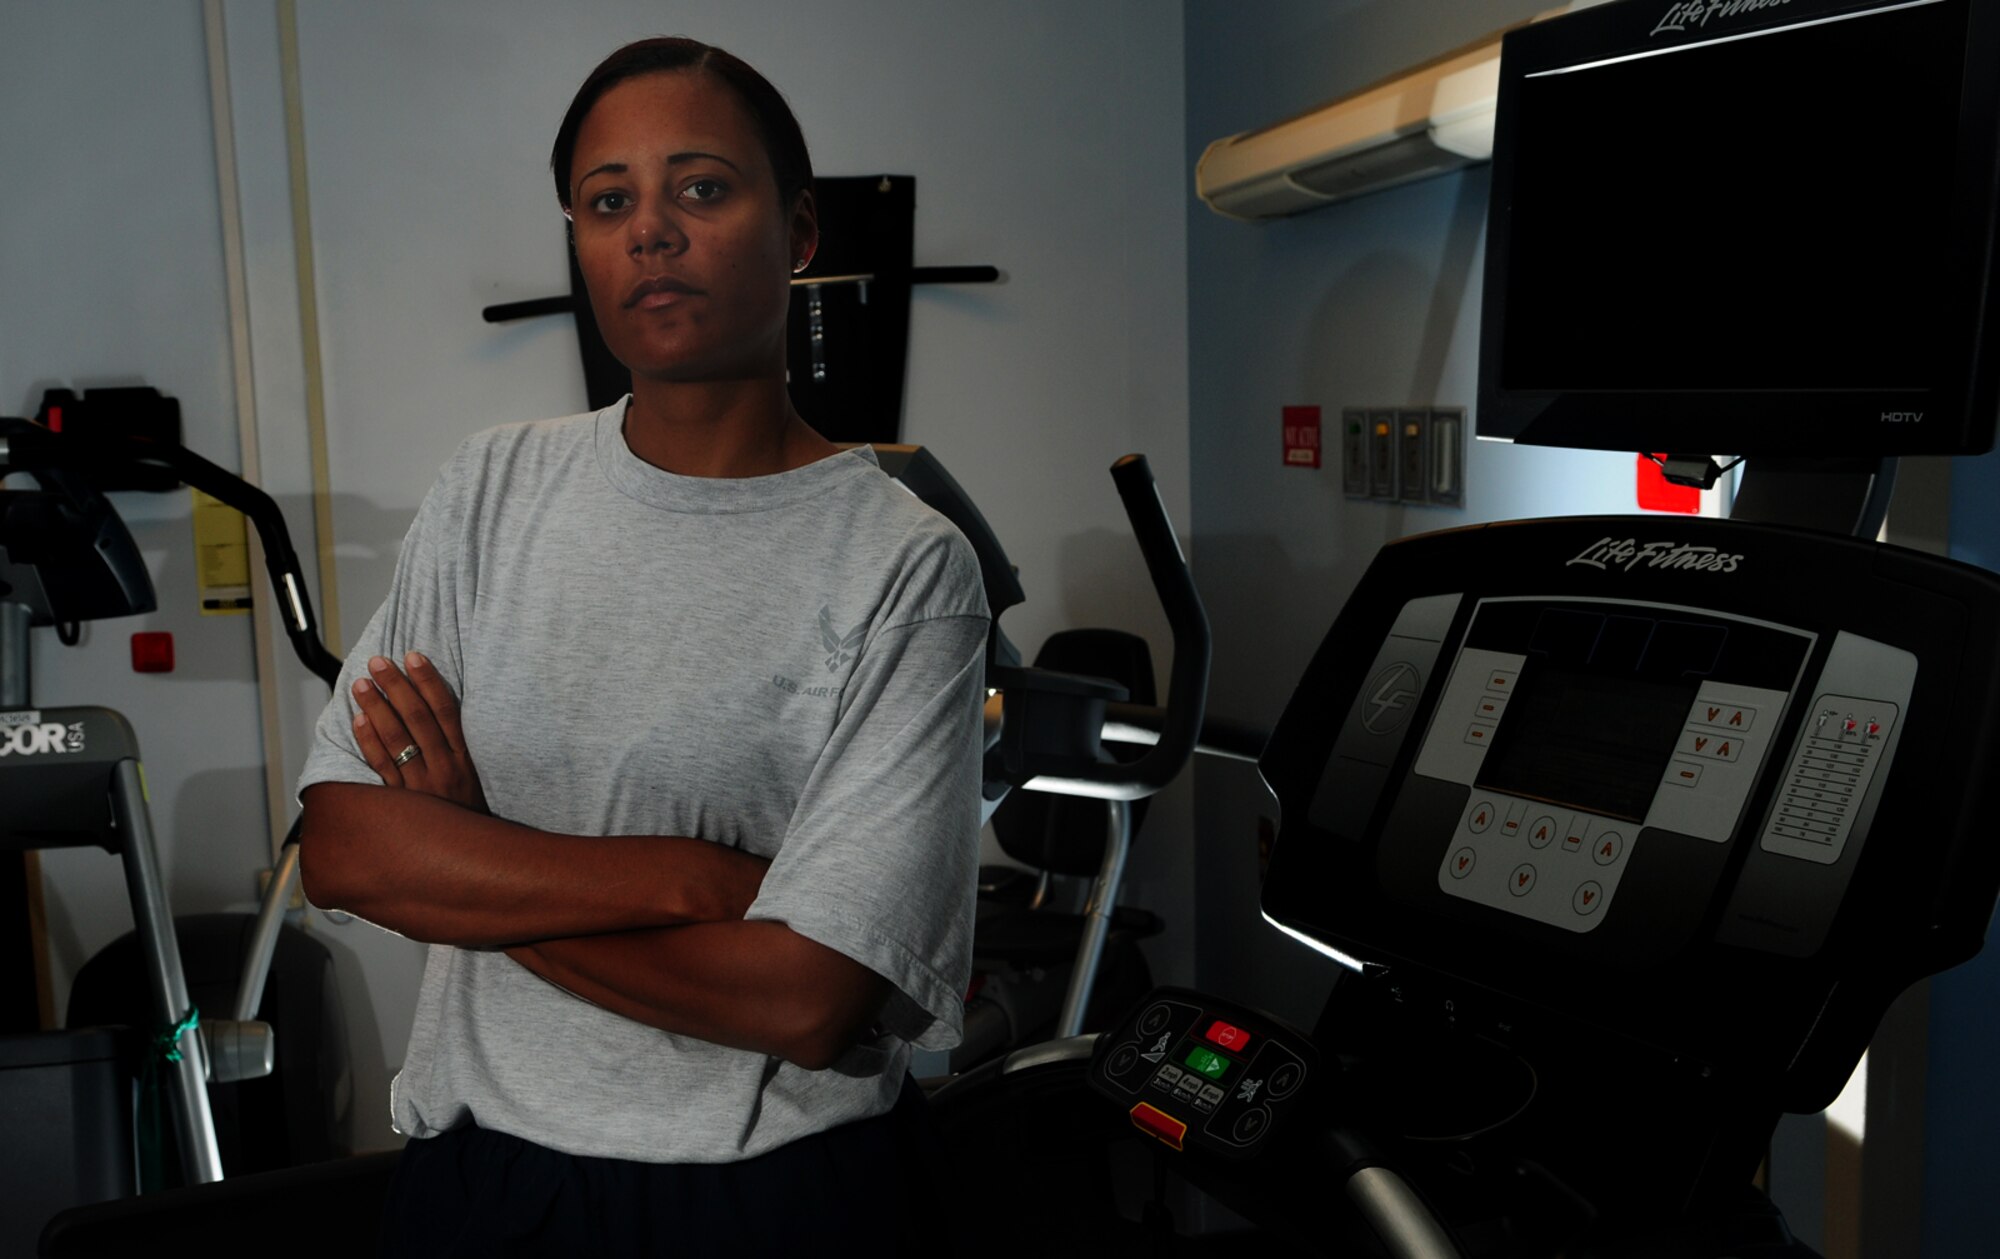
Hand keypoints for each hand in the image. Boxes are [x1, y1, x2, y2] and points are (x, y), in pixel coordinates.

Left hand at [352, 652, 489, 813]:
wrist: (470, 859)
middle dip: (397, 687)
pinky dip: (369, 742)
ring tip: (361, 684)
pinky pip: (382, 768)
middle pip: (418, 719)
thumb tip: (437, 709)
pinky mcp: (402, 805)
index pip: (446, 711)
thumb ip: (457, 749)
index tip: (413, 656)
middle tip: (379, 662)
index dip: (429, 681)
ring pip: (396, 739)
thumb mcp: (475, 779)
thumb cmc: (469, 816)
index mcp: (465, 760)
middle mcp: (445, 770)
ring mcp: (422, 787)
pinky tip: (359, 721)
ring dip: (377, 708)